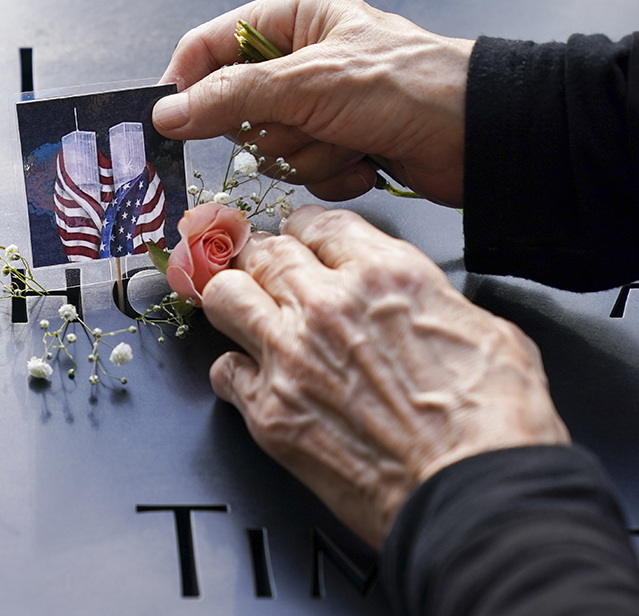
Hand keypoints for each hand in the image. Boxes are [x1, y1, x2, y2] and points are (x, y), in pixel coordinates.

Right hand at [153, 0, 472, 206]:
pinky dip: (331, 173)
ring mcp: (319, 105)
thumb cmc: (410, 85)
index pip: (209, 46)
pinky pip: (301, 171)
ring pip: (268, 147)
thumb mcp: (308, 83)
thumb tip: (169, 112)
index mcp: (293, 17)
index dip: (188, 84)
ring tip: (349, 140)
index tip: (173, 122)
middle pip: (235, 108)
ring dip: (307, 155)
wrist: (480, 136)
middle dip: (273, 129)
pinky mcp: (337, 144)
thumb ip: (230, 97)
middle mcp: (301, 58)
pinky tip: (364, 158)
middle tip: (306, 124)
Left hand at [201, 206, 568, 546]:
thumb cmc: (494, 423)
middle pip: (263, 252)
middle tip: (265, 269)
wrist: (474, 494)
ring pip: (224, 296)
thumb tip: (418, 304)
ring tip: (245, 310)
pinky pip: (223, 371)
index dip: (307, 230)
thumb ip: (430, 301)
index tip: (303, 240)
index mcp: (384, 275)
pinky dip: (235, 371)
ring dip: (234, 300)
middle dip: (263, 257)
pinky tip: (252, 377)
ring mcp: (289, 357)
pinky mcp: (268, 411)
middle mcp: (326, 306)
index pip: (317, 223)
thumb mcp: (485, 328)